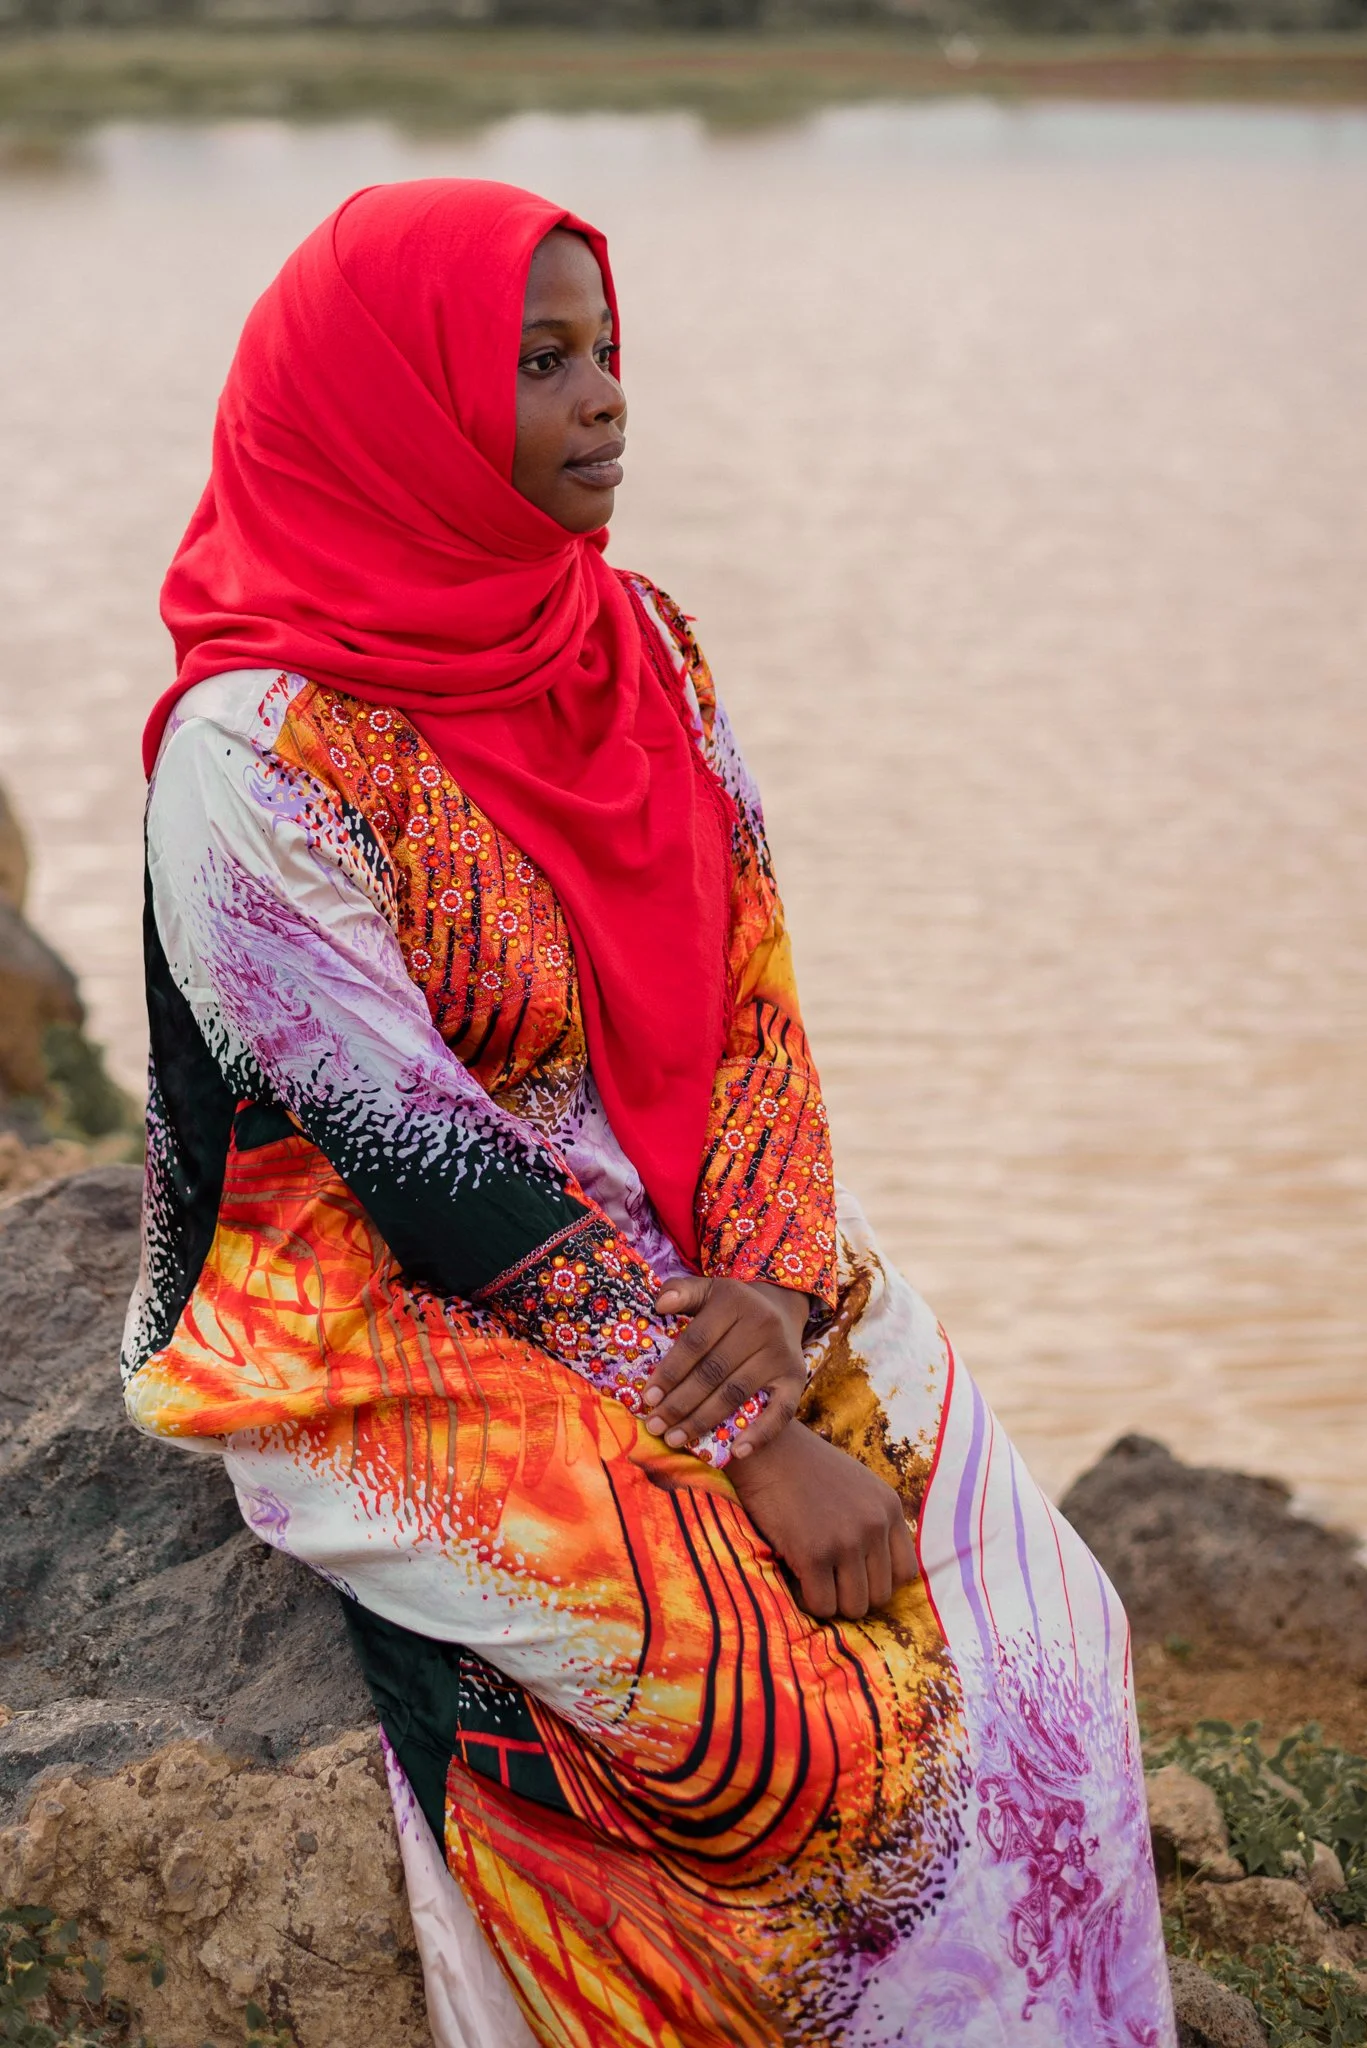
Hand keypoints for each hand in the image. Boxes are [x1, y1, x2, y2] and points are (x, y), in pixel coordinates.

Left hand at [645, 1275, 807, 1459]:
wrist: (780, 1308)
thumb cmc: (731, 1307)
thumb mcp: (708, 1290)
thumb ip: (682, 1291)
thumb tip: (660, 1304)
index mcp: (733, 1302)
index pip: (695, 1342)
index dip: (669, 1372)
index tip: (647, 1398)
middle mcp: (761, 1326)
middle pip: (712, 1372)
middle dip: (679, 1403)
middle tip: (655, 1425)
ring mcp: (780, 1354)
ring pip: (735, 1394)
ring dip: (703, 1421)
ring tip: (675, 1439)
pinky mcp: (796, 1378)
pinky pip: (780, 1412)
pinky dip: (759, 1434)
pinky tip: (736, 1452)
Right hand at [727, 1421, 917, 1621]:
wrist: (766, 1449)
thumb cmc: (805, 1468)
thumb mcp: (858, 1486)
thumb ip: (874, 1520)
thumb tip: (876, 1570)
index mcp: (889, 1508)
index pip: (905, 1572)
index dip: (879, 1581)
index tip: (855, 1576)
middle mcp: (874, 1525)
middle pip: (881, 1595)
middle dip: (853, 1594)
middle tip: (827, 1579)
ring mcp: (846, 1540)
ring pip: (854, 1606)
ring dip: (832, 1601)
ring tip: (811, 1579)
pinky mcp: (814, 1554)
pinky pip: (822, 1605)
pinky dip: (808, 1601)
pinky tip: (795, 1578)